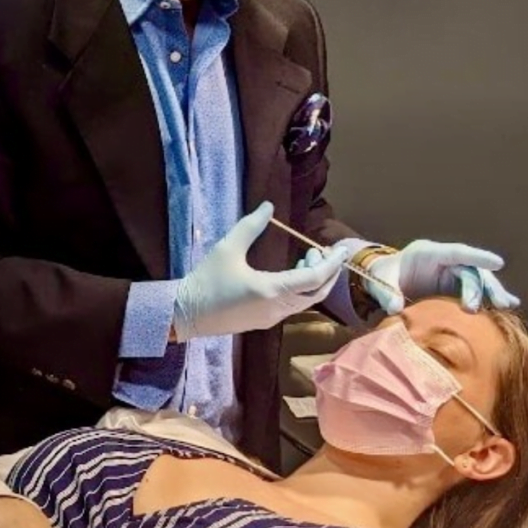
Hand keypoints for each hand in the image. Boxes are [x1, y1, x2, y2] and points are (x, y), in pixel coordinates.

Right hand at [173, 202, 346, 340]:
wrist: (186, 313)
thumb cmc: (207, 280)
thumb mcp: (228, 248)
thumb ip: (251, 226)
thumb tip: (269, 206)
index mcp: (272, 290)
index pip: (314, 278)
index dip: (331, 263)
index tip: (341, 249)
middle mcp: (277, 309)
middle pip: (317, 293)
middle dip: (326, 271)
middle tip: (322, 249)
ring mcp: (272, 318)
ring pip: (306, 301)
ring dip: (313, 280)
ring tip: (307, 256)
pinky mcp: (264, 321)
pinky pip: (293, 305)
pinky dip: (301, 289)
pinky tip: (293, 272)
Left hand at [364, 240, 520, 314]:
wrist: (384, 280)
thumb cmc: (383, 276)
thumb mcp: (381, 282)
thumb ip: (387, 293)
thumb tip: (395, 309)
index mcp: (427, 253)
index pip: (456, 252)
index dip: (477, 256)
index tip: (498, 262)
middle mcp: (443, 261)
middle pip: (470, 269)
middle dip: (482, 286)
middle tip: (491, 305)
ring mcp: (450, 273)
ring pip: (477, 279)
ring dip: (491, 292)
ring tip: (506, 305)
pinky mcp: (453, 287)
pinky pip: (475, 290)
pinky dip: (489, 297)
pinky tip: (510, 305)